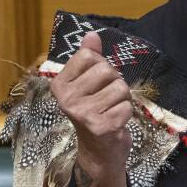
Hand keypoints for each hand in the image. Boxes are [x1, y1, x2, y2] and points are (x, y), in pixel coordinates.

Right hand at [50, 31, 132, 178]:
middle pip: (106, 70)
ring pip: (120, 87)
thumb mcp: (88, 83)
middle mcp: (67, 99)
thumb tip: (91, 35)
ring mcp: (83, 113)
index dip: (101, 66)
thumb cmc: (94, 112)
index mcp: (60, 84)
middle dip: (115, 82)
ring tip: (111, 110)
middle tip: (107, 99)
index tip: (96, 84)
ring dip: (123, 99)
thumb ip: (89, 58)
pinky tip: (116, 122)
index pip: (89, 56)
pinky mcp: (102, 126)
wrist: (99, 152)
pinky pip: (127, 106)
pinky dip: (127, 113)